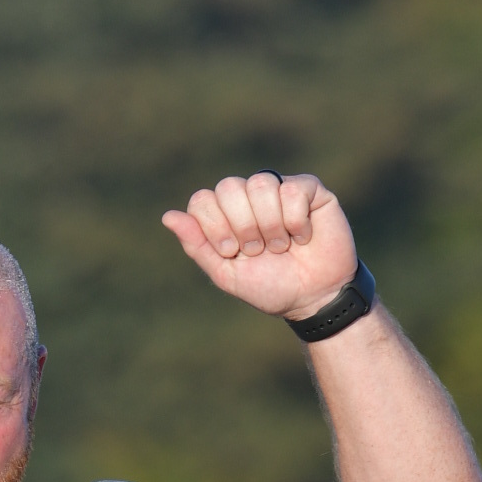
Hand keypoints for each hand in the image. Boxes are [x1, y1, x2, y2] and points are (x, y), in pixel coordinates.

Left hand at [162, 173, 358, 322]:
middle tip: (256, 250)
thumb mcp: (227, 274)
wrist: (313, 298)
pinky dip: (296, 222)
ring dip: (269, 225)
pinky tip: (303, 238)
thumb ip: (198, 246)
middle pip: (229, 186)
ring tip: (281, 247)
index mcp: (226, 214)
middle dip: (241, 225)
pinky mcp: (310, 190)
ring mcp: (280, 189)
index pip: (203, 199)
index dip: (214, 226)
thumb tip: (168, 217)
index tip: (231, 252)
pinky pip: (293, 190)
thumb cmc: (270, 287)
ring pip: (260, 183)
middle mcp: (250, 196)